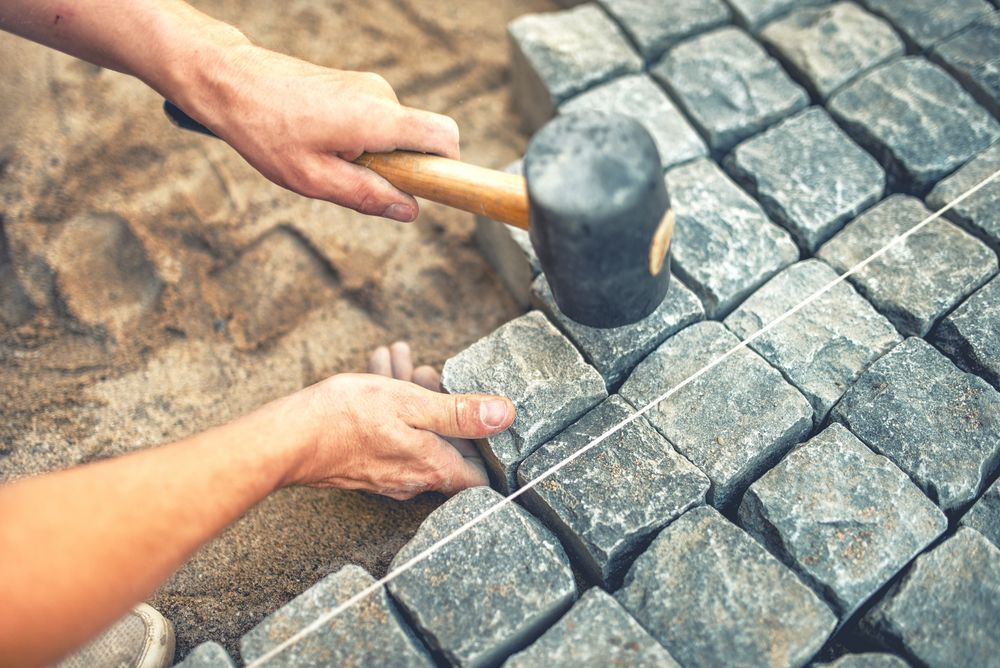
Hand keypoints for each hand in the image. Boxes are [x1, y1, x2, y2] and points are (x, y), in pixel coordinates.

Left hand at [180, 44, 459, 220]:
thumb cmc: (266, 130)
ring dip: (375, 155)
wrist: (230, 81)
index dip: (450, 166)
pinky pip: (376, 120)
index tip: (433, 189)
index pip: (444, 136)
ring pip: (394, 132)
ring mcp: (368, 86)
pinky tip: (320, 143)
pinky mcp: (354, 84)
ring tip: (325, 159)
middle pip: (420, 139)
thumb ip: (367, 196)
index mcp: (378, 119)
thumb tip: (409, 210)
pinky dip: (361, 140)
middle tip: (353, 180)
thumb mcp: (315, 179)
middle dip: (401, 168)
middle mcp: (381, 96)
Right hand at [276, 345, 512, 499]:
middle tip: (427, 370)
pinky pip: (388, 434)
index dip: (488, 444)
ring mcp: (387, 474)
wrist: (286, 438)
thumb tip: (504, 416)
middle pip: (443, 442)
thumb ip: (460, 413)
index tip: (481, 413)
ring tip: (396, 358)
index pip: (480, 474)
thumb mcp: (412, 404)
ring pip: (412, 431)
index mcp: (433, 468)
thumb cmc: (346, 419)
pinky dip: (388, 403)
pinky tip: (378, 367)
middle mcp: (413, 479)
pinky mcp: (365, 465)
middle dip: (441, 401)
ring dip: (409, 393)